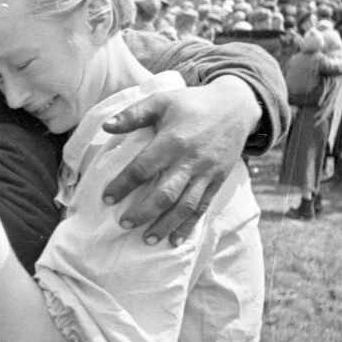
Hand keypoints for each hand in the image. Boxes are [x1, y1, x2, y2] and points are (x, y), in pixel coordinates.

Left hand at [101, 76, 259, 245]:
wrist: (236, 107)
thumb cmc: (191, 103)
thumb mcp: (161, 100)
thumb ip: (133, 114)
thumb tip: (106, 126)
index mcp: (172, 142)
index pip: (143, 168)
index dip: (123, 185)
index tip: (106, 198)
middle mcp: (190, 161)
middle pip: (165, 194)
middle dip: (143, 212)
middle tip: (123, 224)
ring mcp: (206, 174)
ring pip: (185, 206)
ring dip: (165, 225)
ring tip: (147, 240)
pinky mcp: (217, 181)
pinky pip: (203, 208)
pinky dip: (189, 226)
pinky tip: (175, 240)